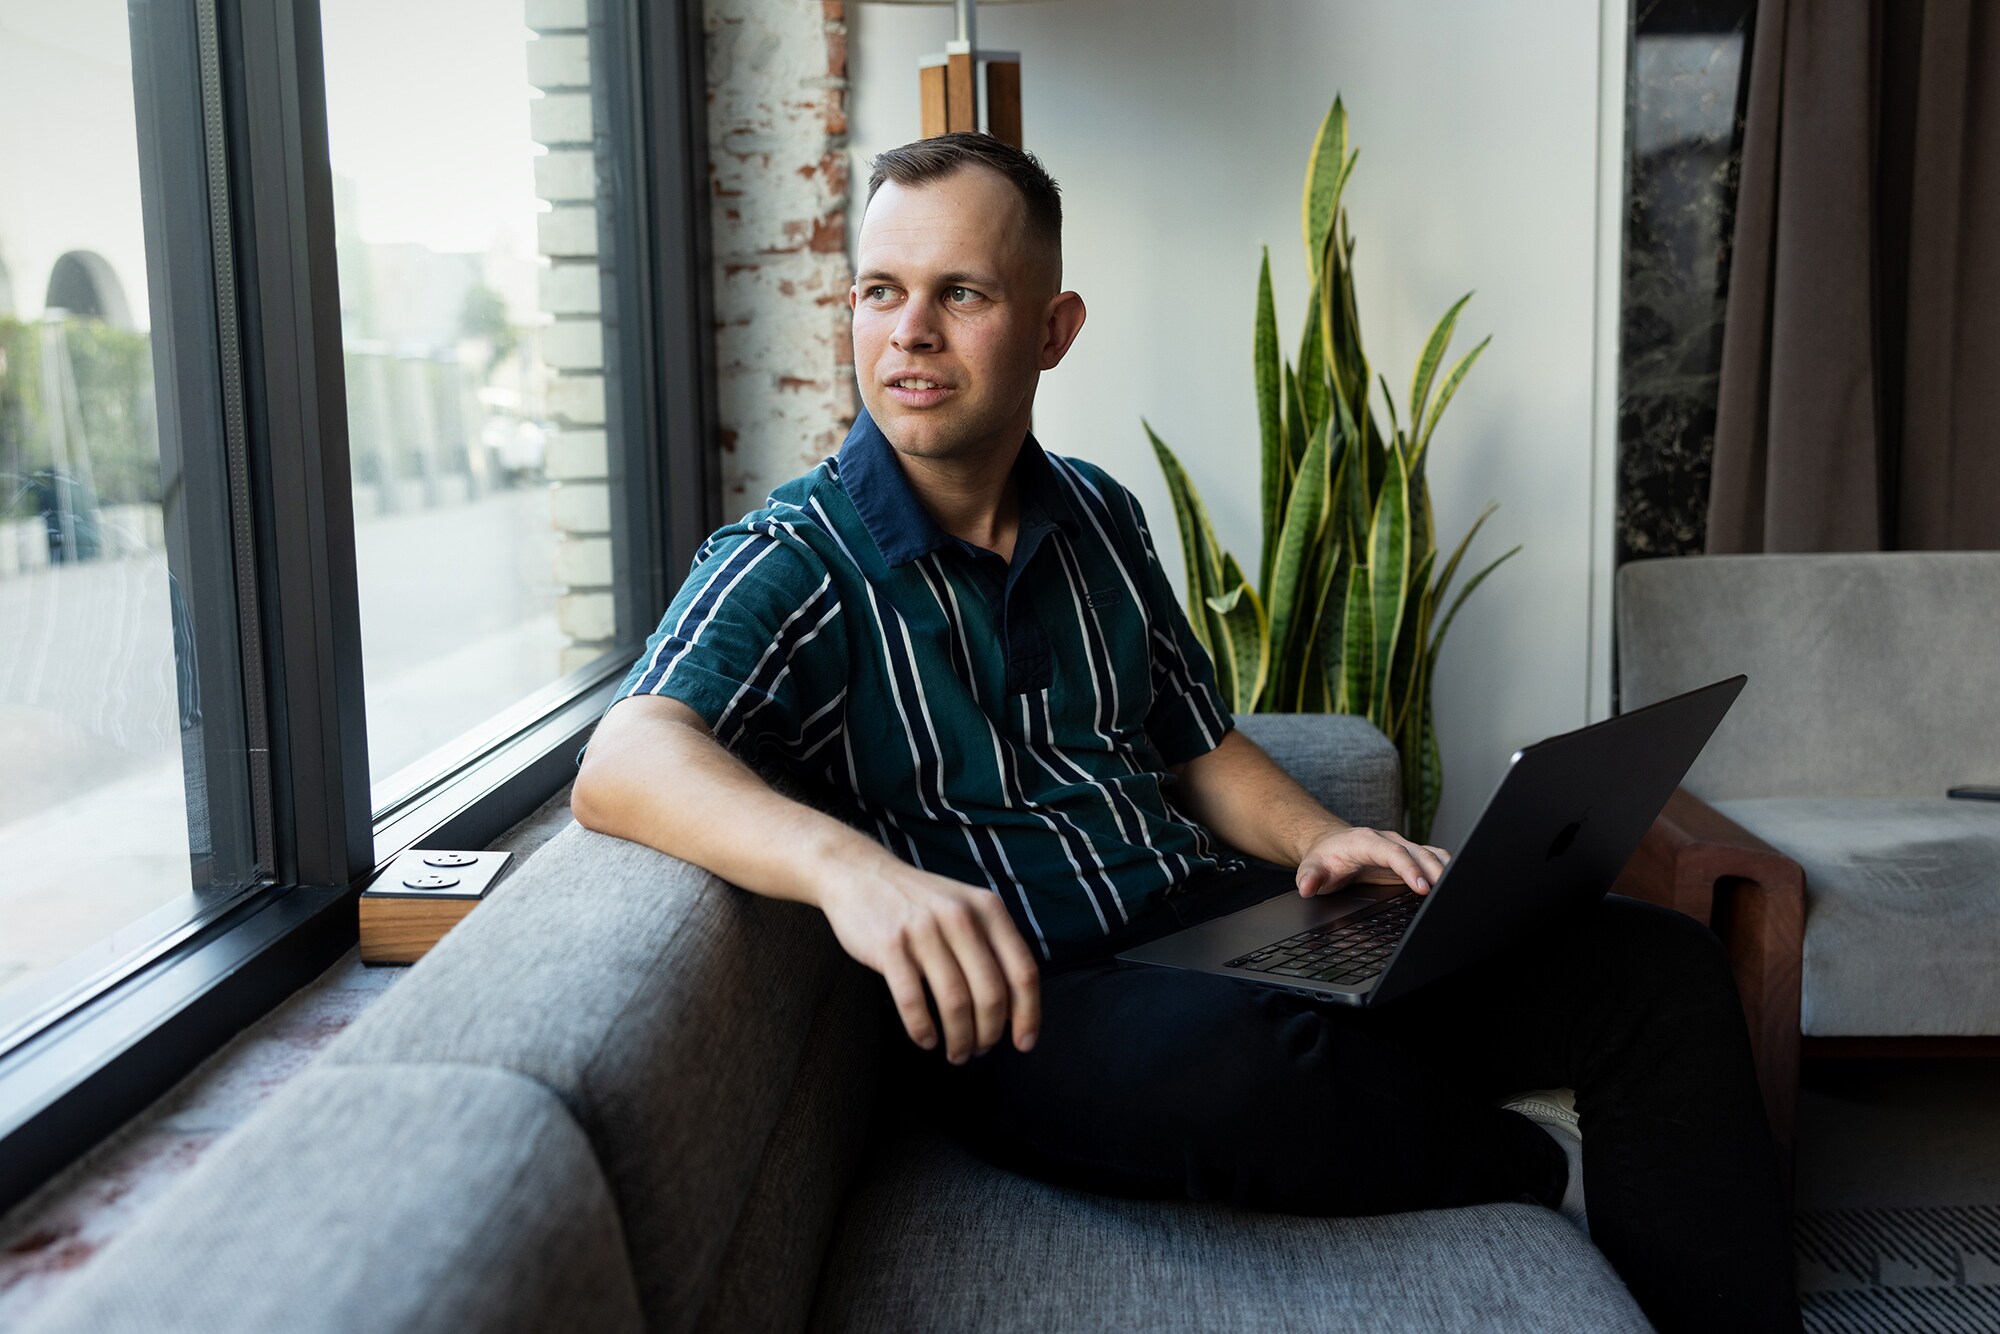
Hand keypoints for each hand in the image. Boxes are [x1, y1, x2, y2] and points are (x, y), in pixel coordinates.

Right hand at [818, 864, 1040, 1062]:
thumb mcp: (966, 908)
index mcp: (988, 910)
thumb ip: (992, 947)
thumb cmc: (920, 903)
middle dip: (989, 1033)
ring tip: (956, 1052)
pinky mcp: (890, 945)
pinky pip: (912, 1000)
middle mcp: (961, 917)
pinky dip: (922, 1029)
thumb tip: (1014, 1009)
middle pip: (991, 994)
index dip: (1028, 1014)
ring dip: (959, 1038)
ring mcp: (924, 930)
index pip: (1023, 971)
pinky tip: (926, 1040)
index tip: (1024, 1043)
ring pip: (955, 1002)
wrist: (861, 874)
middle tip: (980, 1050)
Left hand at [1295, 825, 1451, 897]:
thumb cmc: (1324, 858)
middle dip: (1434, 872)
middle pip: (1418, 853)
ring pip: (1430, 854)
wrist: (1329, 845)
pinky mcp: (1409, 856)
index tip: (1421, 887)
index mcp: (1366, 841)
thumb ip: (1308, 877)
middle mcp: (1388, 840)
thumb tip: (1307, 887)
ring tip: (1458, 888)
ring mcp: (1402, 846)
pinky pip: (1433, 858)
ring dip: (1445, 869)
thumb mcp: (1310, 868)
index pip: (1393, 853)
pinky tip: (1455, 883)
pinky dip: (1446, 868)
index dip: (1409, 869)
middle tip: (1446, 893)